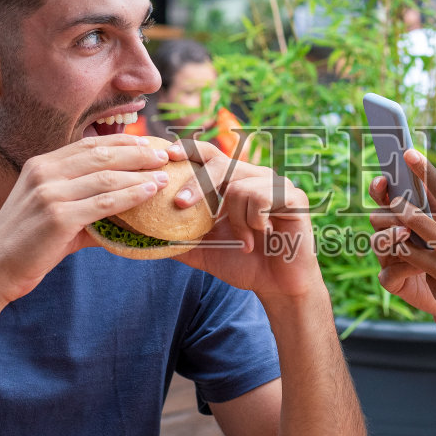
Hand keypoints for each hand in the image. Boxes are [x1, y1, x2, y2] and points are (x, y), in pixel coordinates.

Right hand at [0, 135, 175, 302]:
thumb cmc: (26, 245)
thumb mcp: (54, 214)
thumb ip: (87, 206)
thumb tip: (125, 211)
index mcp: (42, 165)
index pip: (90, 145)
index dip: (124, 142)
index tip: (150, 145)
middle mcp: (44, 172)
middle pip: (102, 153)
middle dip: (139, 153)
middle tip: (166, 155)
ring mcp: (49, 192)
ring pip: (106, 176)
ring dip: (140, 174)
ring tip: (165, 175)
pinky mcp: (57, 216)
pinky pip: (104, 202)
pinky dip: (131, 196)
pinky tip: (150, 194)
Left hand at [167, 139, 321, 298]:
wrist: (278, 286)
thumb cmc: (244, 263)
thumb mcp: (204, 249)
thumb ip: (179, 238)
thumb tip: (141, 238)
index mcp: (236, 182)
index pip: (210, 155)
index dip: (188, 150)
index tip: (166, 154)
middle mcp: (256, 176)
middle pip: (220, 163)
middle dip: (197, 184)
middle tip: (180, 204)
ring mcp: (277, 184)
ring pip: (239, 187)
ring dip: (235, 220)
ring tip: (244, 242)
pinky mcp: (294, 196)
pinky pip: (260, 198)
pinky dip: (254, 221)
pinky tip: (262, 237)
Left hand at [366, 150, 435, 329]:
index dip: (424, 170)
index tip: (408, 153)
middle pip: (414, 219)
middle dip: (395, 206)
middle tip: (387, 198)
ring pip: (406, 247)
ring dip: (391, 234)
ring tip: (380, 227)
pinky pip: (422, 273)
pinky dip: (419, 265)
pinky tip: (414, 264)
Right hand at [366, 174, 435, 319]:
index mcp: (404, 217)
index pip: (385, 198)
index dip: (380, 188)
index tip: (384, 179)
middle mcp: (392, 235)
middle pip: (376, 217)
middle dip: (388, 212)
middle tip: (401, 208)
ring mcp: (389, 259)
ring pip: (377, 242)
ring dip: (391, 235)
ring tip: (407, 232)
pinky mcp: (393, 282)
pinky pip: (388, 274)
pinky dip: (402, 268)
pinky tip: (419, 266)